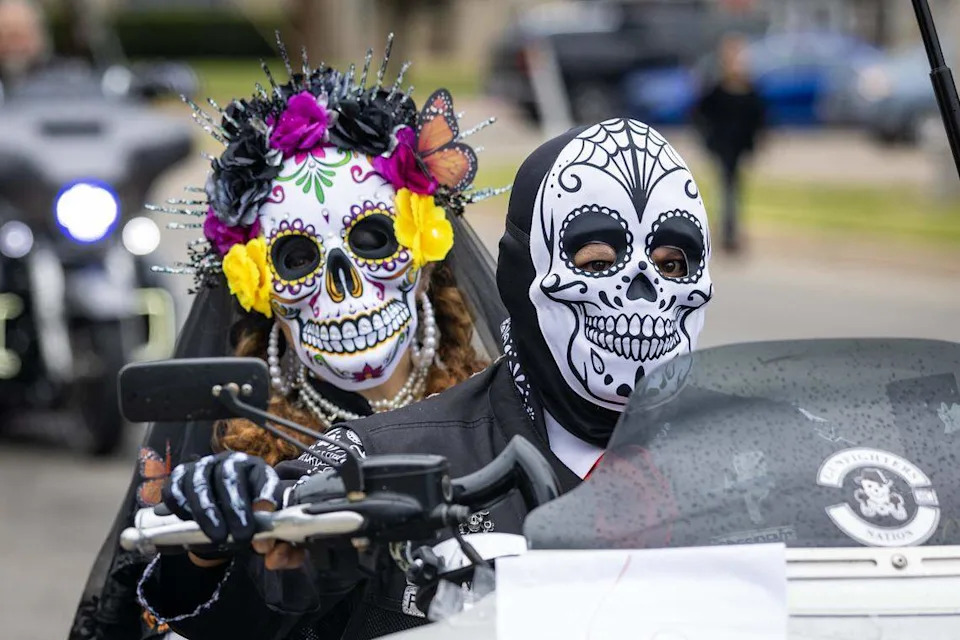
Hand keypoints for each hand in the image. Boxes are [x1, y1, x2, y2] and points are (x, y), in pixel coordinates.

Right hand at [163, 452, 283, 547]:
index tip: (266, 513)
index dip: (266, 494)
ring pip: (199, 483)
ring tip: (217, 536)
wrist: (218, 513)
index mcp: (255, 468)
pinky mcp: (179, 477)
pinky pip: (174, 490)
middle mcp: (227, 462)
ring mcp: (201, 467)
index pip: (263, 477)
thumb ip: (263, 529)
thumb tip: (263, 545)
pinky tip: (189, 524)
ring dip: (207, 512)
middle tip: (241, 535)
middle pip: (228, 478)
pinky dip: (181, 507)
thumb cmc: (243, 515)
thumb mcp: (259, 520)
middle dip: (234, 509)